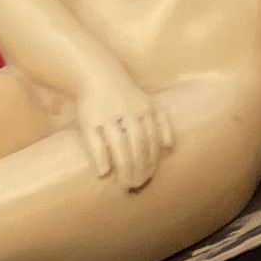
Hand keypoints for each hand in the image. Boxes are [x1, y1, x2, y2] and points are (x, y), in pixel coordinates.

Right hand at [73, 70, 174, 189]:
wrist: (99, 76)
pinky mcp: (90, 121)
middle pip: (139, 144)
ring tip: (125, 182)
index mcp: (147, 110)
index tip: (150, 176)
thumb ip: (161, 123)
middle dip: (140, 166)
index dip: (153, 160)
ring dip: (124, 166)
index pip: (154, 140)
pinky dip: (101, 158)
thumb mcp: (149, 103)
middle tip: (138, 183)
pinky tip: (104, 172)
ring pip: (120, 144)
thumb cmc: (126, 95)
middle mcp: (130, 114)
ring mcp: (110, 117)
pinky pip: (96, 142)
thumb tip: (170, 147)